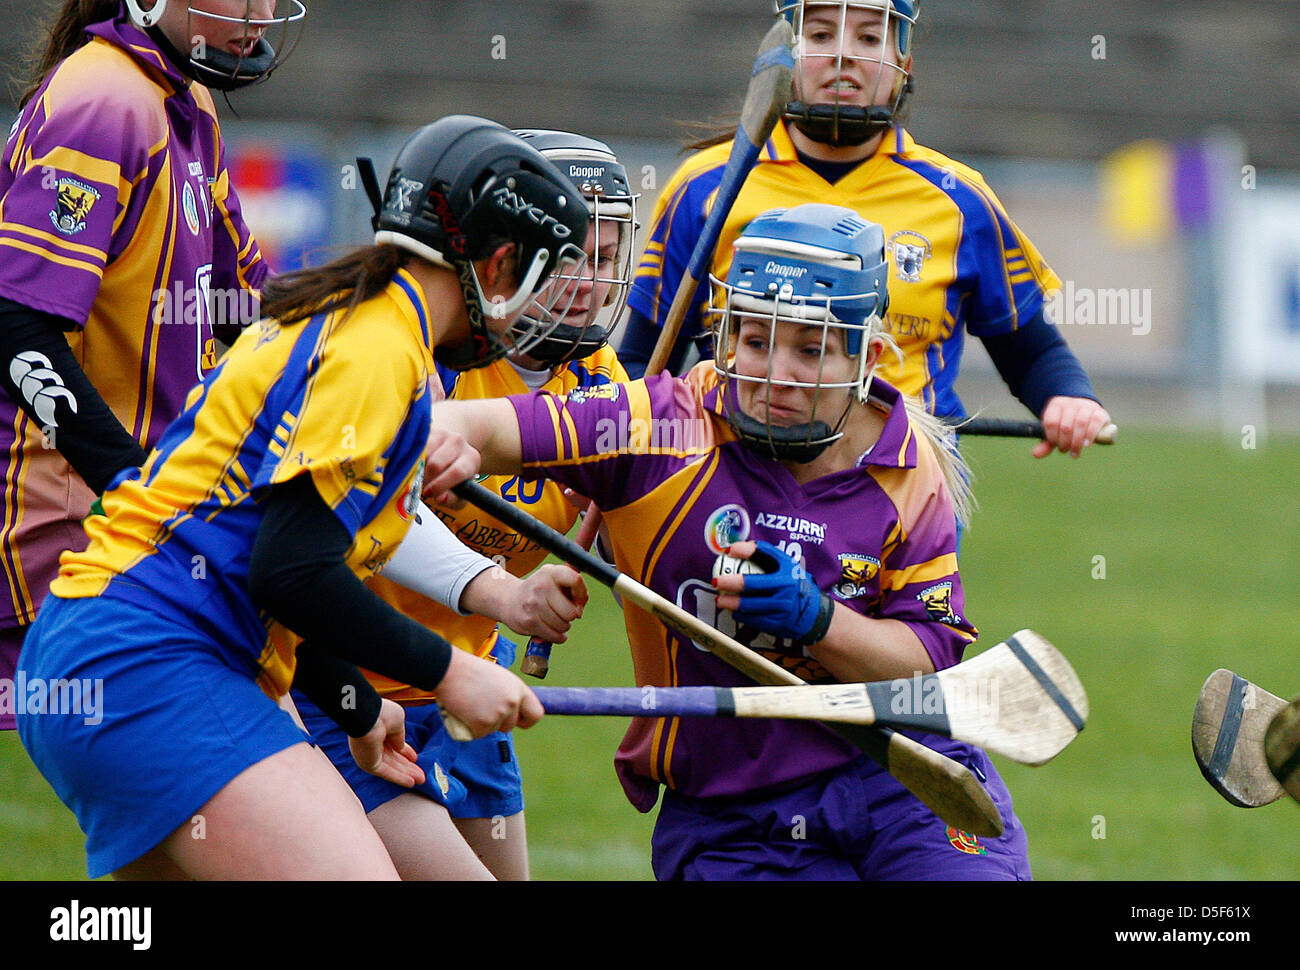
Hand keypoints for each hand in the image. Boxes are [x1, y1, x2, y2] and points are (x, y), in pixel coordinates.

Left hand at [348, 699, 424, 786]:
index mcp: (379, 730)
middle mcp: (373, 744)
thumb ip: (400, 736)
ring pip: (392, 768)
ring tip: (421, 780)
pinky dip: (399, 778)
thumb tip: (401, 748)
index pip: (393, 745)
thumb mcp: (398, 721)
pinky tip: (411, 783)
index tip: (415, 759)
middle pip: (393, 759)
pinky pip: (387, 773)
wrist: (367, 716)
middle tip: (420, 774)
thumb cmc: (381, 713)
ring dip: (406, 774)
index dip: (405, 752)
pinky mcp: (368, 764)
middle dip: (407, 767)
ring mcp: (370, 755)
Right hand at [421, 425, 480, 506]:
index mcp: (472, 459)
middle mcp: (458, 442)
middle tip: (421, 487)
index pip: (456, 472)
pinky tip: (414, 465)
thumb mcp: (459, 492)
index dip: (440, 485)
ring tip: (419, 476)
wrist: (451, 450)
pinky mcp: (426, 430)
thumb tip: (440, 498)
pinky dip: (411, 459)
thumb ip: (452, 499)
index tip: (428, 493)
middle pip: (435, 464)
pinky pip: (414, 447)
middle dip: (426, 479)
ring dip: (417, 469)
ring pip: (422, 455)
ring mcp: (442, 434)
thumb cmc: (455, 476)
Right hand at [434, 647, 544, 738]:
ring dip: (482, 723)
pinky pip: (478, 734)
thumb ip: (509, 693)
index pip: (536, 714)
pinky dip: (470, 728)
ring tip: (471, 704)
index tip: (518, 721)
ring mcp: (498, 714)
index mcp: (519, 689)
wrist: (448, 670)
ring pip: (493, 730)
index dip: (526, 720)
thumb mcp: (500, 678)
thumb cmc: (470, 671)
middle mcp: (512, 702)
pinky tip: (463, 711)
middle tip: (483, 709)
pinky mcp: (482, 725)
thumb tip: (512, 709)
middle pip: (511, 725)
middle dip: (498, 722)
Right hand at [461, 564, 587, 642]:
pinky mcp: (529, 622)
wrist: (508, 600)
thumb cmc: (539, 591)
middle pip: (571, 611)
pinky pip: (555, 636)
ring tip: (555, 619)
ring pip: (563, 625)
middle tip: (564, 613)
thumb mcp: (554, 579)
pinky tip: (552, 629)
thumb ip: (573, 585)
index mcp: (551, 572)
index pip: (576, 580)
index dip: (582, 595)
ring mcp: (534, 604)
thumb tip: (582, 603)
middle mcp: (541, 586)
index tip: (578, 601)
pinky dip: (557, 636)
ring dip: (563, 626)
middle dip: (572, 616)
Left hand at [713, 540, 832, 646]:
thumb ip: (768, 556)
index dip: (744, 550)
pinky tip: (733, 612)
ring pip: (750, 605)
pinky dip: (741, 616)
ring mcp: (783, 607)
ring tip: (720, 600)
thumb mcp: (789, 567)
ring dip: (731, 603)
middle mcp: (786, 587)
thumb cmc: (795, 586)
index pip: (764, 554)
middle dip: (731, 582)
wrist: (816, 615)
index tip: (728, 550)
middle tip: (716, 581)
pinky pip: (754, 620)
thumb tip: (737, 547)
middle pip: (753, 584)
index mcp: (788, 569)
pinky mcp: (779, 624)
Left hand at [1034, 396, 1110, 458]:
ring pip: (1080, 424)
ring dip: (1077, 442)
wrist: (1086, 407)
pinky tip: (1086, 445)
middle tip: (1065, 450)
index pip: (1051, 422)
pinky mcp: (1099, 412)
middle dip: (1064, 442)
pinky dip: (1090, 435)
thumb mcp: (1055, 430)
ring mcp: (1086, 406)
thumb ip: (1046, 442)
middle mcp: (1070, 403)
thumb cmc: (1067, 421)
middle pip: (1065, 426)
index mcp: (1056, 405)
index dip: (1052, 437)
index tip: (1055, 445)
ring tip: (1075, 452)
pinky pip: (1095, 422)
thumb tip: (1035, 454)